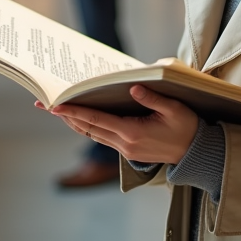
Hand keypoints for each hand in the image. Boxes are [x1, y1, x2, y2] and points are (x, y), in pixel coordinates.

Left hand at [37, 85, 198, 164]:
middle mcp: (125, 144)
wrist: (196, 153)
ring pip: (92, 134)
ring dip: (74, 122)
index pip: (96, 120)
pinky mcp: (128, 151)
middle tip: (44, 104)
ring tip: (57, 109)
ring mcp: (125, 150)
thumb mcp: (175, 109)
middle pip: (88, 128)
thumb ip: (154, 98)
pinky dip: (88, 126)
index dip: (74, 112)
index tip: (56, 105)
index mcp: (133, 133)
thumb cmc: (187, 127)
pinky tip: (80, 117)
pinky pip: (101, 137)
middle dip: (65, 116)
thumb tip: (134, 87)